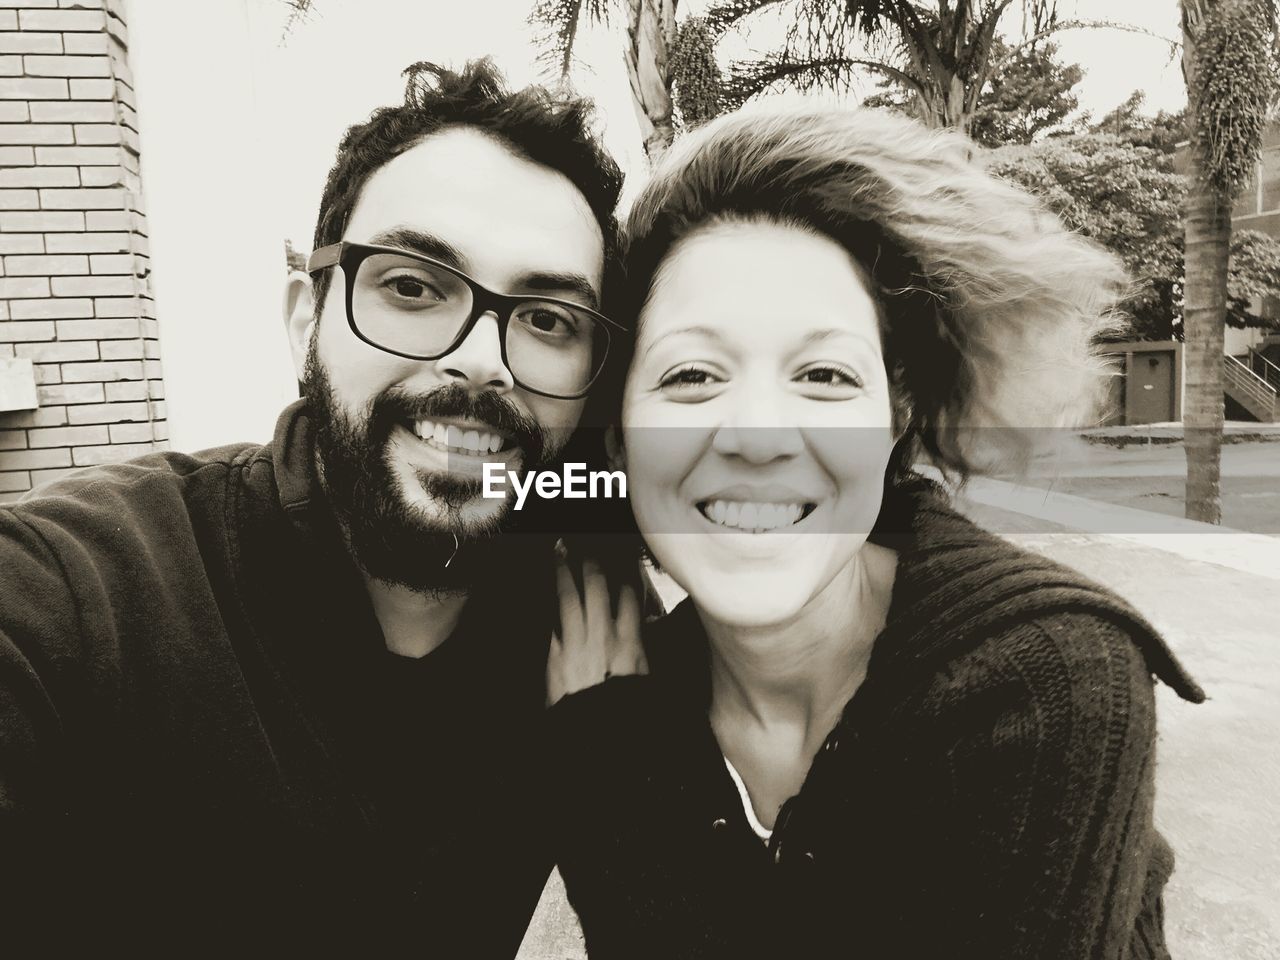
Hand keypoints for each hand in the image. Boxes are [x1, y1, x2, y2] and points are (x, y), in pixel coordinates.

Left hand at [546, 555, 646, 706]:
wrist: (595, 734)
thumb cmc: (624, 711)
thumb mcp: (643, 679)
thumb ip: (638, 651)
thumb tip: (636, 633)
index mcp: (629, 642)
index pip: (629, 596)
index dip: (625, 574)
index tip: (621, 559)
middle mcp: (602, 636)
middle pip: (597, 588)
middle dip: (591, 563)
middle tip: (586, 547)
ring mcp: (575, 644)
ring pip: (568, 600)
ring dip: (562, 574)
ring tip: (557, 555)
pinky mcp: (554, 658)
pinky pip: (550, 625)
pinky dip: (547, 609)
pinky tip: (542, 598)